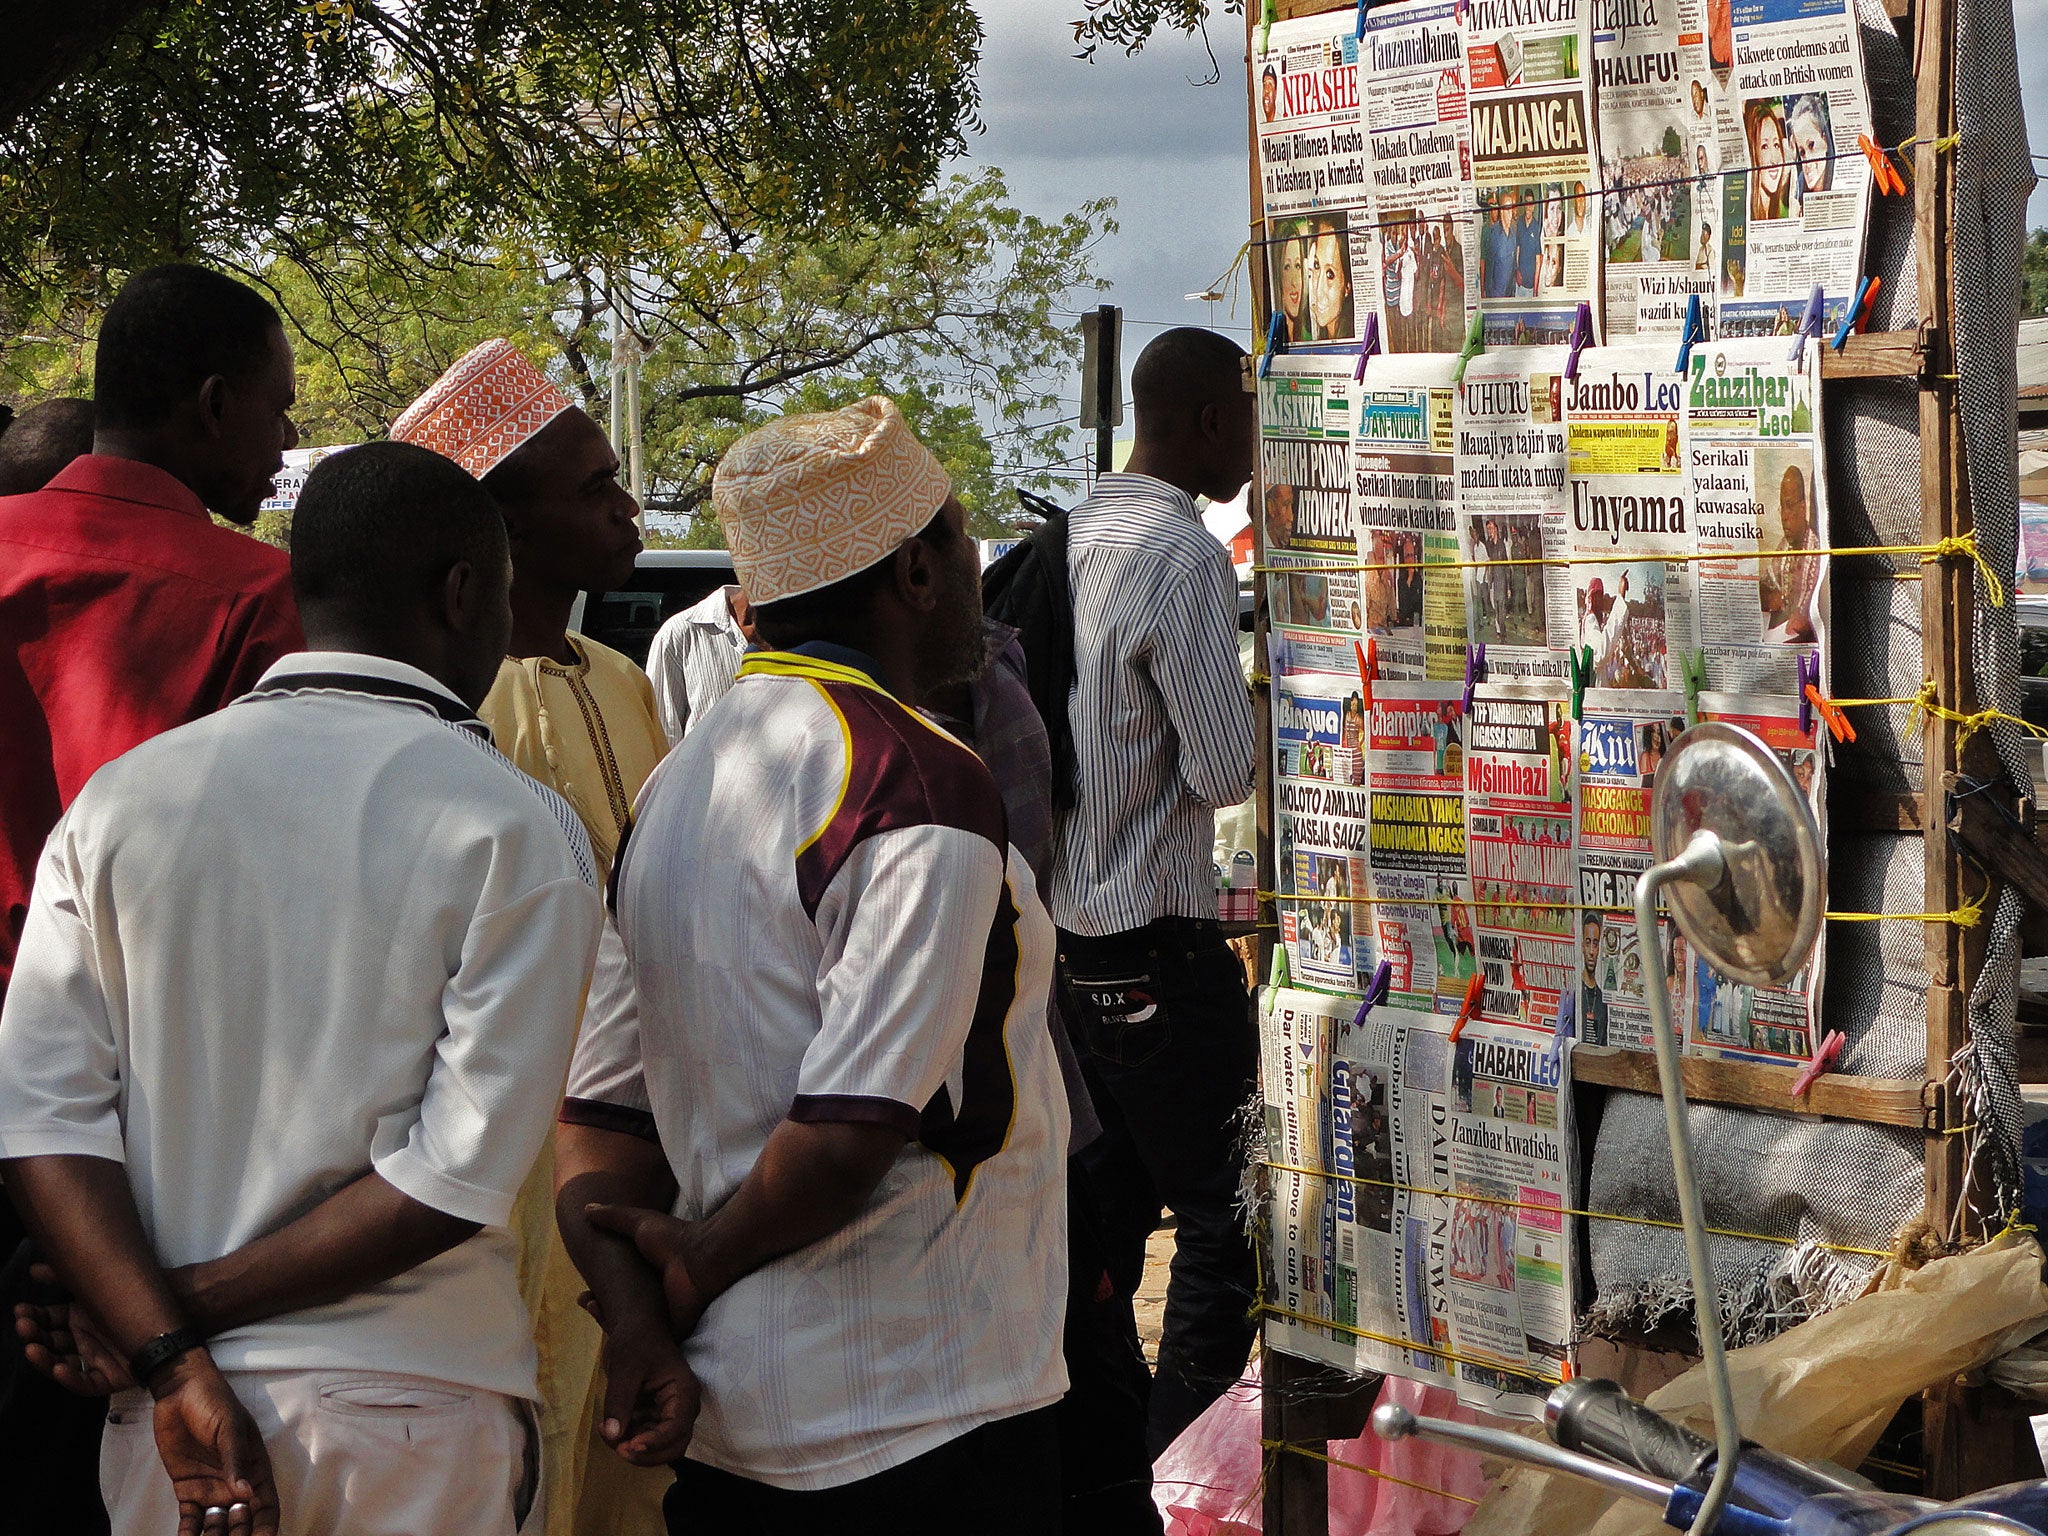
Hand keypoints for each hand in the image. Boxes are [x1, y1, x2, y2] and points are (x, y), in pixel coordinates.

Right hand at [14, 1263, 131, 1395]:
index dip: (33, 1318)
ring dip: (44, 1357)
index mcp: (80, 1319)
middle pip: (51, 1342)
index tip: (20, 1311)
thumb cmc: (139, 1293)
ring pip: (61, 1364)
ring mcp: (96, 1359)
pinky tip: (60, 1367)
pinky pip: (85, 1382)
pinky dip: (71, 1377)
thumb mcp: (100, 1282)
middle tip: (23, 1326)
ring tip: (32, 1347)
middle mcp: (85, 1340)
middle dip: (34, 1335)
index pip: (48, 1321)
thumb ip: (66, 1276)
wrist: (178, 1307)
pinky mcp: (110, 1377)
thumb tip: (34, 1268)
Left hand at [150, 1353, 278, 1535]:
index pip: (266, 1507)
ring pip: (217, 1527)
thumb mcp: (229, 1428)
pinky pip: (190, 1522)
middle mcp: (236, 1485)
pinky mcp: (187, 1491)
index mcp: (255, 1469)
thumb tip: (245, 1493)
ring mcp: (211, 1490)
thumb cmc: (214, 1403)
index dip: (266, 1528)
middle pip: (243, 1523)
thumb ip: (236, 1460)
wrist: (179, 1393)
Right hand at [583, 1204, 710, 1335]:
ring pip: (629, 1325)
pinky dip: (625, 1333)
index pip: (619, 1289)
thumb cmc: (673, 1238)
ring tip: (590, 1306)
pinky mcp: (670, 1330)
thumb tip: (586, 1209)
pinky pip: (645, 1339)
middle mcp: (655, 1296)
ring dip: (608, 1319)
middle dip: (600, 1307)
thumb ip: (614, 1217)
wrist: (699, 1258)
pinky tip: (605, 1325)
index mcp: (649, 1275)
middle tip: (583, 1300)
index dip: (599, 1291)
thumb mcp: (639, 1222)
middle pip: (621, 1309)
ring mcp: (663, 1315)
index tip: (581, 1293)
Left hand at [596, 1325, 700, 1466]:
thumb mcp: (625, 1369)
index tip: (627, 1446)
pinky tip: (609, 1429)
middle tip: (618, 1449)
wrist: (635, 1326)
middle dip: (646, 1453)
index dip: (654, 1444)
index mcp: (684, 1392)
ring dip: (634, 1448)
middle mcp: (682, 1407)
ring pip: (658, 1446)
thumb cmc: (636, 1340)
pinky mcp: (655, 1415)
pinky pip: (645, 1437)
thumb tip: (613, 1437)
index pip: (677, 1429)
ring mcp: (669, 1413)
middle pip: (673, 1446)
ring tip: (607, 1433)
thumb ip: (619, 1403)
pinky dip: (628, 1439)